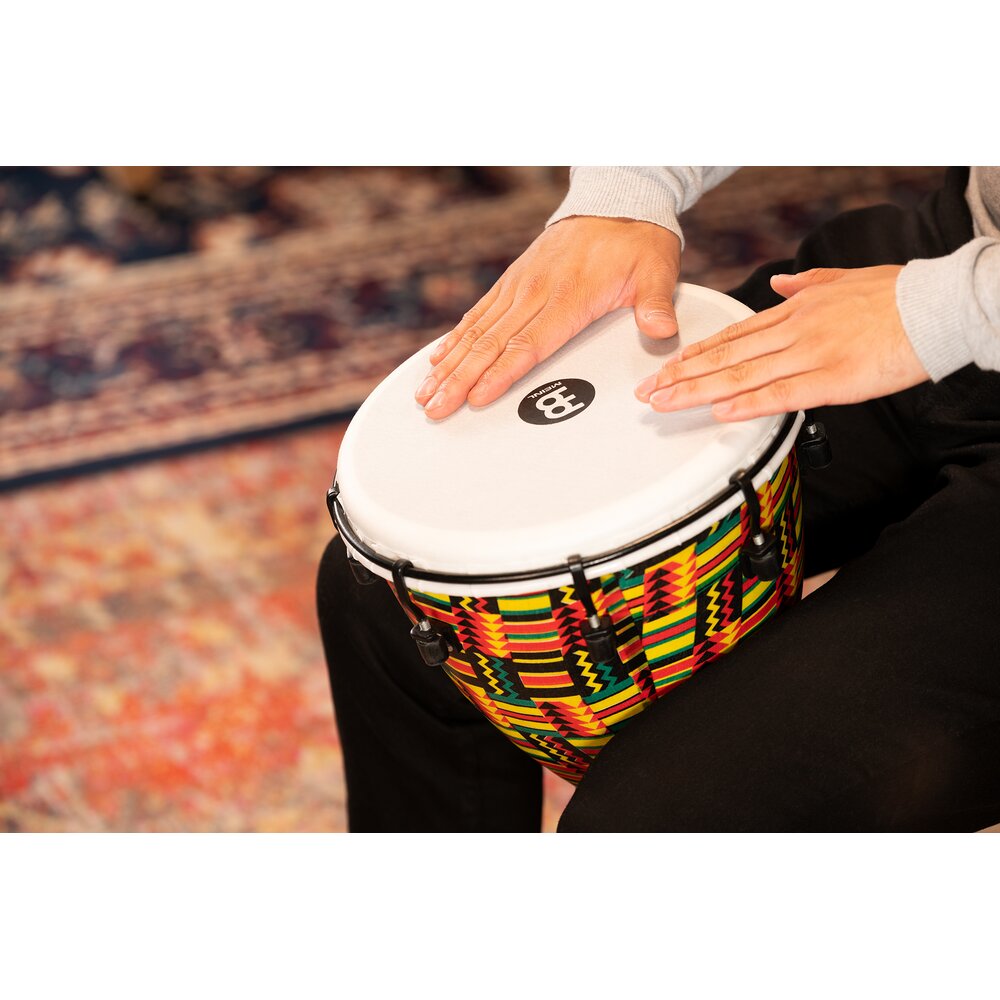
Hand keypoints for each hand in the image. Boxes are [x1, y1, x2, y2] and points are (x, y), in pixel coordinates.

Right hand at [415, 216, 681, 418]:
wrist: (617, 200)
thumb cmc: (637, 242)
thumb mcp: (657, 269)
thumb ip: (655, 303)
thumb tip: (661, 330)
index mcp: (569, 296)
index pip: (528, 343)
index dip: (501, 373)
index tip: (477, 396)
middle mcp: (535, 291)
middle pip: (491, 343)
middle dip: (460, 379)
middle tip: (436, 408)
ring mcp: (519, 286)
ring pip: (477, 331)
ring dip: (449, 364)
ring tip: (425, 393)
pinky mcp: (512, 281)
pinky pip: (478, 314)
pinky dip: (455, 338)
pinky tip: (436, 359)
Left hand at [634, 265, 929, 420]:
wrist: (935, 306)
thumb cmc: (894, 296)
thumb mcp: (842, 280)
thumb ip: (805, 284)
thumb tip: (778, 283)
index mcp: (795, 311)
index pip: (733, 336)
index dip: (695, 354)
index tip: (666, 367)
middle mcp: (793, 332)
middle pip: (725, 356)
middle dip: (681, 375)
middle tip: (647, 390)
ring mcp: (810, 354)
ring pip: (742, 375)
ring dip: (698, 391)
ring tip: (665, 402)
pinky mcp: (831, 378)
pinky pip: (781, 394)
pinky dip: (747, 404)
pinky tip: (719, 412)